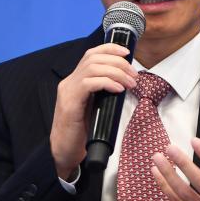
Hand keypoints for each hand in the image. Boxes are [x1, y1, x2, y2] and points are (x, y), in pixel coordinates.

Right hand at [50, 43, 136, 178]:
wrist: (65, 151)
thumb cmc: (82, 131)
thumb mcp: (95, 106)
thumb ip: (103, 92)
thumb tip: (125, 82)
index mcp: (75, 80)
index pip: (91, 54)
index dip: (110, 49)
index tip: (127, 53)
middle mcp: (69, 82)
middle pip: (93, 57)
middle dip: (118, 62)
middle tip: (134, 75)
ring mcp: (67, 91)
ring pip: (93, 67)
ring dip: (117, 72)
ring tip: (130, 83)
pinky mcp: (69, 103)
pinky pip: (89, 83)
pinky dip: (107, 82)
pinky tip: (118, 89)